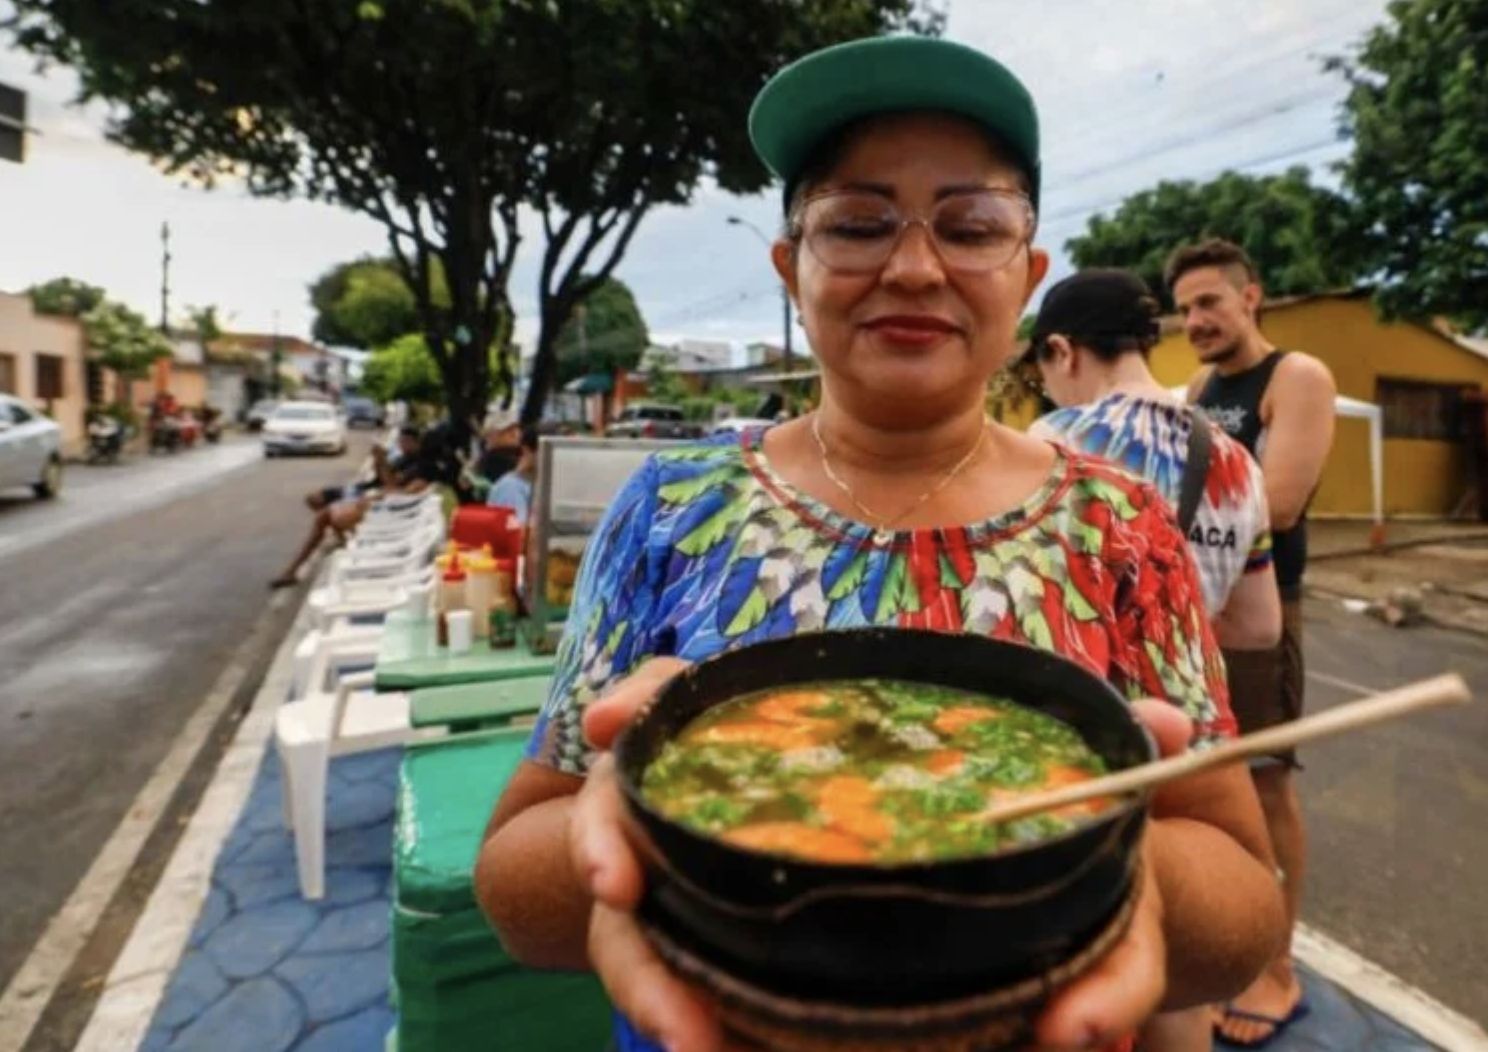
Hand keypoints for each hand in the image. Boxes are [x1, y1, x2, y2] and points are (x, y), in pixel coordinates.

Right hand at [574, 678, 1194, 1051]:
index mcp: (772, 727)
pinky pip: (679, 986)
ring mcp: (702, 882)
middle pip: (626, 812)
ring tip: (691, 1039)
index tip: (614, 725)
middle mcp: (715, 800)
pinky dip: (687, 1020)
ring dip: (649, 978)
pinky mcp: (715, 958)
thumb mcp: (1011, 768)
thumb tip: (1169, 723)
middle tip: (620, 891)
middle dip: (609, 847)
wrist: (930, 883)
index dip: (640, 701)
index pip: (682, 694)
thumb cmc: (954, 807)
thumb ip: (1081, 746)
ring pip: (638, 925)